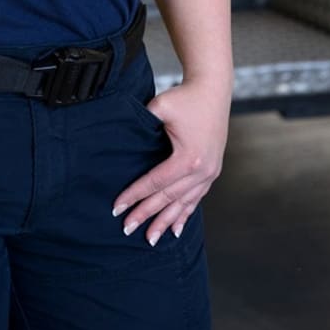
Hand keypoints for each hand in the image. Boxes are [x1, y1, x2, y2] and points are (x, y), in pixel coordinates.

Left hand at [112, 79, 230, 246]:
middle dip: (146, 215)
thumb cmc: (185, 97)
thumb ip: (142, 124)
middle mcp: (202, 171)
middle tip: (127, 228)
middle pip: (168, 199)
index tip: (117, 207)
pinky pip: (196, 198)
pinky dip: (185, 214)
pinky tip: (176, 230)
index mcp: (189, 158)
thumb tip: (120, 140)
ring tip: (151, 239)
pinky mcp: (212, 171)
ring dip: (166, 222)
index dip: (135, 196)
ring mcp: (210, 173)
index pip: (156, 183)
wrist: (212, 90)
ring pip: (184, 204)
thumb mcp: (160, 107)